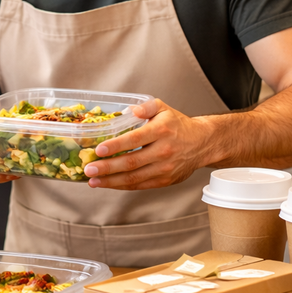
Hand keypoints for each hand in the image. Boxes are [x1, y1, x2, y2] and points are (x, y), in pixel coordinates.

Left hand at [83, 98, 211, 189]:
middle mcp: (163, 151)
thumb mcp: (163, 108)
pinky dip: (122, 186)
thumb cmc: (177, 125)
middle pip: (131, 162)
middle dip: (107, 168)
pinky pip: (140, 185)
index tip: (98, 150)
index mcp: (161, 131)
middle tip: (89, 169)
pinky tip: (108, 184)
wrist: (202, 143)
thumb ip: (147, 106)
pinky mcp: (165, 180)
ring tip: (92, 180)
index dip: (115, 145)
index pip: (135, 139)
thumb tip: (131, 110)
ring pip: (134, 178)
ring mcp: (164, 168)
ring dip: (111, 181)